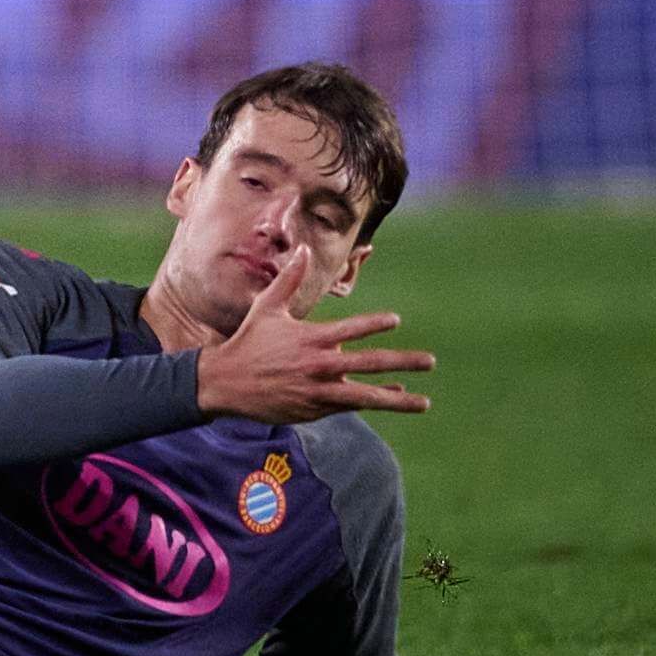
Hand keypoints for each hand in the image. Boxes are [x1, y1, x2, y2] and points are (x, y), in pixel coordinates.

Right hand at [193, 247, 435, 423]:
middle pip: (369, 364)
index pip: (350, 330)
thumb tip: (302, 248)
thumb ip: (290, 279)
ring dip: (398, 400)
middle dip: (403, 362)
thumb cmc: (248, 341)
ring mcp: (319, 389)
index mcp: (311, 338)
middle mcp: (320, 364)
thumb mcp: (267, 308)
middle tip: (429, 362)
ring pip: (366, 395)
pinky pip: (351, 404)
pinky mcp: (315, 408)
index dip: (374, 324)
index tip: (395, 320)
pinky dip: (373, 400)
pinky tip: (394, 398)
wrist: (226, 382)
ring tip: (424, 401)